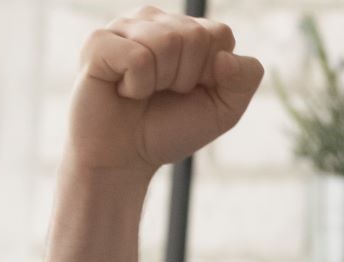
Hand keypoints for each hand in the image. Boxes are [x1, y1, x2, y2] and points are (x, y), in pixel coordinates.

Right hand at [67, 7, 264, 175]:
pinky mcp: (99, 42)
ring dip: (160, 81)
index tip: (190, 91)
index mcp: (186, 31)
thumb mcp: (222, 111)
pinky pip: (137, 57)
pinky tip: (123, 90)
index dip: (211, 73)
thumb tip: (225, 57)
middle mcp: (156, 21)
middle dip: (185, 77)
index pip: (220, 34)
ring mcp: (125, 26)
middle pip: (195, 35)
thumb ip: (244, 80)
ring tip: (142, 91)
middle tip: (163, 93)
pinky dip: (136, 86)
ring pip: (166, 41)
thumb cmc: (170, 129)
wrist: (125, 159)